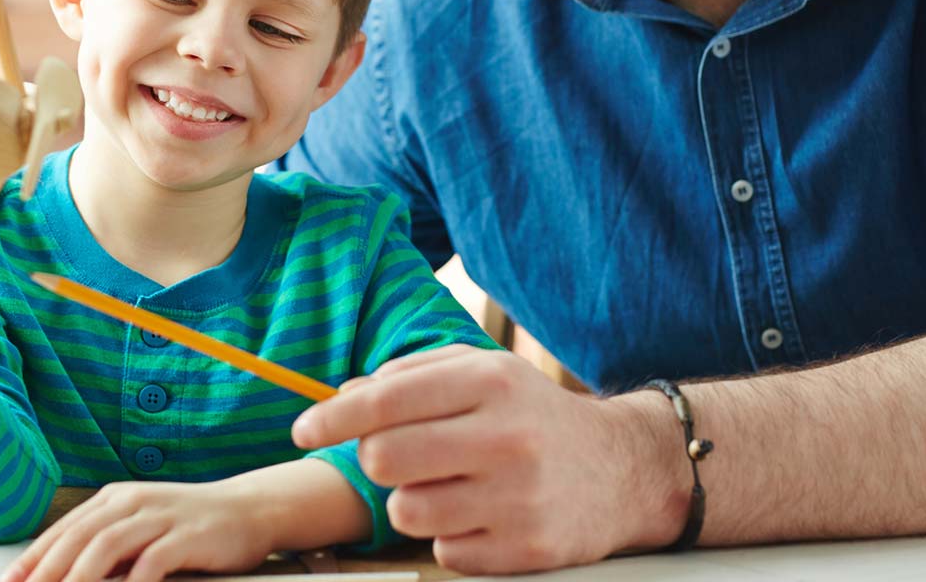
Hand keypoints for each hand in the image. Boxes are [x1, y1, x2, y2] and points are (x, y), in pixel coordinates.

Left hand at [3, 480, 276, 581]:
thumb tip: (67, 573)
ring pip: (107, 545)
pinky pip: (152, 560)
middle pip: (79, 537)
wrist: (250, 509)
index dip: (34, 558)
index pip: (65, 529)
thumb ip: (109, 547)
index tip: (12, 581)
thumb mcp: (143, 528)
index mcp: (116, 498)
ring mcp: (160, 516)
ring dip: (79, 576)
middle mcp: (133, 501)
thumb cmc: (191, 525)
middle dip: (47, 570)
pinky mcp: (187, 535)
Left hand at [291, 345, 687, 572]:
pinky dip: (449, 535)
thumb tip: (342, 397)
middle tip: (399, 457)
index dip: (332, 417)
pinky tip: (479, 514)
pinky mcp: (527, 550)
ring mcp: (518, 498)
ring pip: (407, 511)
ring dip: (411, 501)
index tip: (302, 431)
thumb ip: (411, 377)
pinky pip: (445, 551)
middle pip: (385, 459)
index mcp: (490, 382)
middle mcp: (506, 437)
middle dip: (377, 460)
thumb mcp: (484, 374)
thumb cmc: (533, 416)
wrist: (623, 469)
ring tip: (446, 485)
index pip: (386, 399)